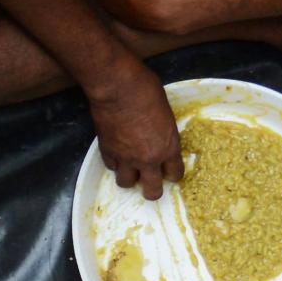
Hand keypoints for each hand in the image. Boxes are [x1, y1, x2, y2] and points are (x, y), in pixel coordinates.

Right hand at [87, 61, 181, 198]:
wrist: (117, 89)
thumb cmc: (146, 91)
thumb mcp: (166, 113)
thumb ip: (164, 131)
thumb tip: (159, 135)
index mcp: (168, 147)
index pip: (175, 174)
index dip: (173, 174)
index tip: (170, 172)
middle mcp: (148, 159)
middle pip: (152, 190)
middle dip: (152, 191)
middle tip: (150, 186)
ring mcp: (125, 158)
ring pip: (126, 183)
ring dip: (129, 178)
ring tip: (130, 170)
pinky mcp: (107, 152)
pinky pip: (111, 167)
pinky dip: (115, 163)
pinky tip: (117, 155)